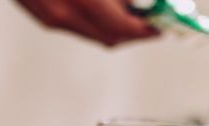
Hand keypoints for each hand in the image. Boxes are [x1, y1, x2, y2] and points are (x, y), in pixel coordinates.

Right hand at [15, 0, 157, 46]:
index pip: (125, 29)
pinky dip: (97, 20)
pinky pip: (76, 26)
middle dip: (136, 31)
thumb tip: (145, 1)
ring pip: (94, 35)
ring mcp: (49, 16)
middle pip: (111, 39)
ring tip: (133, 11)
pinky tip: (106, 6)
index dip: (150, 27)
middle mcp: (63, 13)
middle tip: (154, 18)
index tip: (167, 20)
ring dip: (117, 27)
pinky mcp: (41, 15)